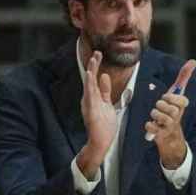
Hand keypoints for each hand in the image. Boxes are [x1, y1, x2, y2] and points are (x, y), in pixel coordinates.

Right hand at [77, 51, 117, 176]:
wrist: (100, 141)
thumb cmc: (103, 124)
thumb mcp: (106, 103)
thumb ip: (105, 90)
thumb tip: (104, 76)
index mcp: (93, 96)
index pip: (94, 78)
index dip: (96, 65)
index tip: (98, 54)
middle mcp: (89, 99)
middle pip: (90, 79)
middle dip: (93, 65)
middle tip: (97, 53)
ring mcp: (89, 105)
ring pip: (89, 86)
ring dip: (91, 73)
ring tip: (93, 62)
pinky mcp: (91, 112)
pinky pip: (90, 98)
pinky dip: (90, 88)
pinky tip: (92, 79)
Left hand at [145, 59, 195, 168]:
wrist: (171, 137)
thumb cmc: (172, 111)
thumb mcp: (177, 95)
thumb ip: (183, 78)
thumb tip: (193, 61)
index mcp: (181, 107)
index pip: (180, 100)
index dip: (171, 97)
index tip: (167, 98)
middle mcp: (177, 117)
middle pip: (169, 108)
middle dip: (160, 105)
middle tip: (159, 108)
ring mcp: (170, 127)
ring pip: (160, 117)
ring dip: (154, 115)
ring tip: (156, 117)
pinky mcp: (161, 136)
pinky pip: (151, 128)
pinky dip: (149, 126)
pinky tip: (151, 125)